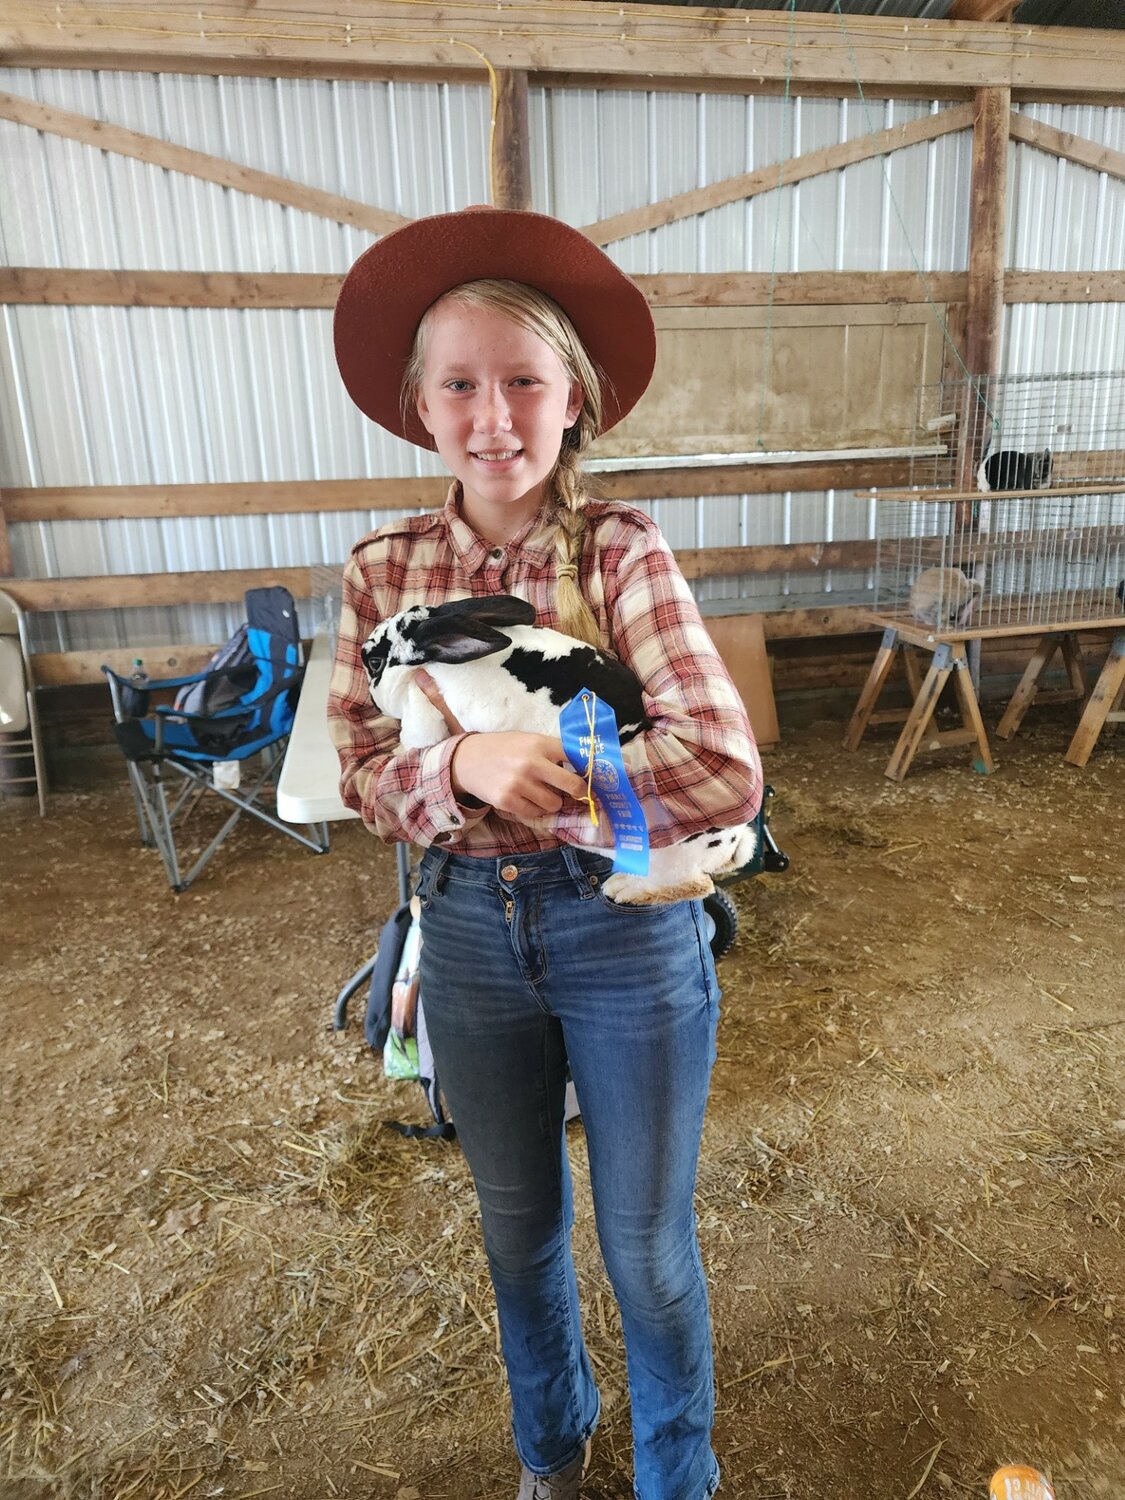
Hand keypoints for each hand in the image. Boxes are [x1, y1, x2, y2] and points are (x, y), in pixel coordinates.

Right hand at [414, 669, 587, 821]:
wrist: (466, 760)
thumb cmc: (504, 749)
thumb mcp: (528, 740)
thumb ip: (552, 751)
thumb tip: (583, 767)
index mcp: (539, 743)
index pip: (576, 757)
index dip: (587, 769)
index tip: (593, 777)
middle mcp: (531, 763)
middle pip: (573, 785)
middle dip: (580, 792)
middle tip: (579, 795)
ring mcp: (519, 784)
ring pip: (554, 804)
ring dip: (553, 801)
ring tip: (542, 793)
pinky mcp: (507, 801)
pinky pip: (535, 813)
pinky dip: (535, 809)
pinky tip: (526, 798)